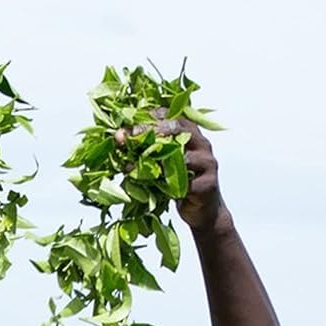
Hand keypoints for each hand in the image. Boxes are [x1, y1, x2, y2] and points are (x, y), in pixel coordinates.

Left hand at [115, 115, 228, 234]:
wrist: (202, 210)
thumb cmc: (180, 184)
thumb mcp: (163, 163)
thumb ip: (149, 151)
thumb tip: (119, 141)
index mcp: (191, 132)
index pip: (172, 115)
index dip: (150, 116)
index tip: (129, 125)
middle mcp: (201, 143)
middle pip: (177, 128)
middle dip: (150, 130)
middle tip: (129, 138)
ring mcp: (206, 162)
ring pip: (181, 155)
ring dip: (155, 160)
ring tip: (131, 165)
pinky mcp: (206, 184)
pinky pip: (184, 182)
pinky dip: (164, 184)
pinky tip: (148, 187)